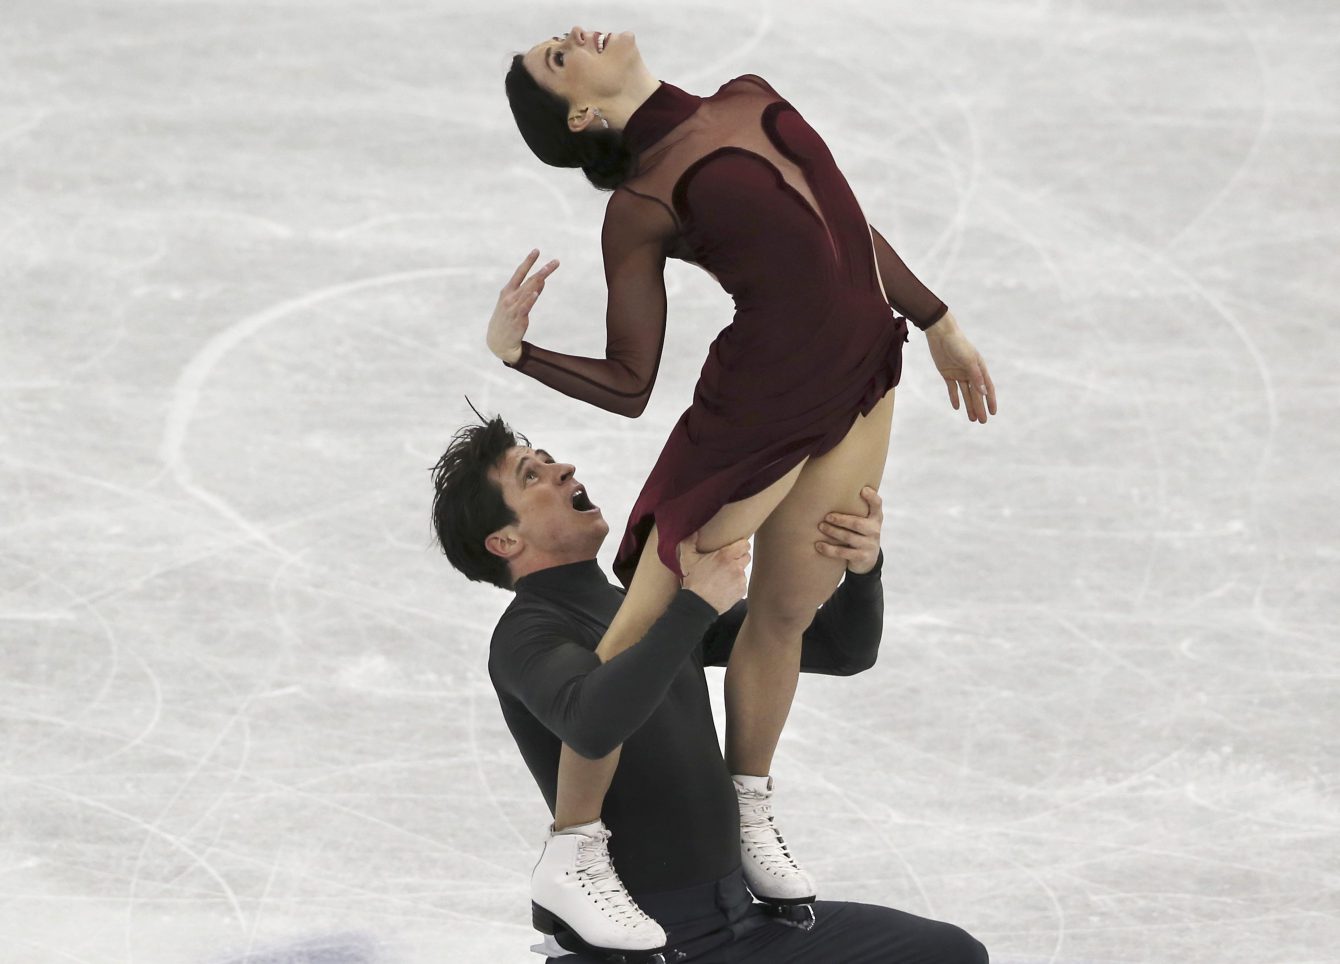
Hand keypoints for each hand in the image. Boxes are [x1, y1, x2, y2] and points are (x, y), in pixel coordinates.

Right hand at [487, 249, 559, 363]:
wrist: (498, 341)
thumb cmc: (507, 320)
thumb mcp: (515, 304)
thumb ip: (529, 293)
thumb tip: (542, 281)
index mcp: (507, 291)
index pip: (519, 272)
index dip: (528, 261)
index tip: (537, 250)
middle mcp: (510, 297)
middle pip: (529, 280)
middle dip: (543, 271)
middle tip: (556, 262)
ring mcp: (513, 307)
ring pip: (528, 291)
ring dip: (539, 281)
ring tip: (548, 272)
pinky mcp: (518, 318)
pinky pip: (525, 307)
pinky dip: (530, 299)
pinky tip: (536, 292)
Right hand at [678, 536, 750, 614]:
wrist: (698, 604)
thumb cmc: (693, 581)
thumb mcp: (687, 559)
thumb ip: (690, 542)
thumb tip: (696, 533)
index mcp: (725, 556)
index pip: (745, 544)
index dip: (740, 545)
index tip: (735, 547)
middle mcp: (736, 566)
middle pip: (746, 556)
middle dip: (739, 557)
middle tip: (727, 561)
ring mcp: (740, 580)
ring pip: (743, 570)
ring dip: (737, 571)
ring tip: (724, 575)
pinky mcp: (741, 591)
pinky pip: (742, 583)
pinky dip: (736, 583)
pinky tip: (725, 585)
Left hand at [816, 486, 882, 573]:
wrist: (868, 560)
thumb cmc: (860, 532)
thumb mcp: (863, 520)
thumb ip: (855, 507)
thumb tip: (830, 488)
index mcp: (875, 518)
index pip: (877, 505)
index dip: (872, 497)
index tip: (863, 490)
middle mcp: (874, 530)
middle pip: (857, 523)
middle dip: (841, 519)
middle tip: (827, 516)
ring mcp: (869, 545)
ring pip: (848, 537)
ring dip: (833, 532)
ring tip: (821, 526)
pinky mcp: (862, 557)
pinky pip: (843, 553)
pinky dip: (829, 549)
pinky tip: (818, 545)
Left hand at [926, 313, 996, 422]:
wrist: (941, 334)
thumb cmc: (958, 344)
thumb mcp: (968, 360)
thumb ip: (976, 377)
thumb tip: (984, 393)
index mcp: (979, 368)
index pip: (987, 388)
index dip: (990, 401)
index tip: (993, 413)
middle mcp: (970, 372)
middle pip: (976, 394)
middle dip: (979, 407)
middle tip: (982, 422)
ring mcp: (959, 373)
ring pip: (965, 393)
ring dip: (969, 405)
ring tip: (972, 419)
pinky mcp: (947, 373)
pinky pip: (952, 388)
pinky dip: (955, 397)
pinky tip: (957, 407)